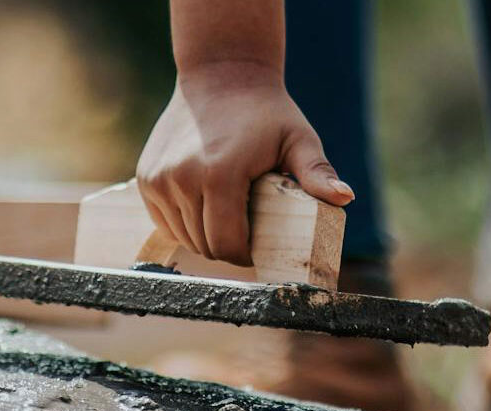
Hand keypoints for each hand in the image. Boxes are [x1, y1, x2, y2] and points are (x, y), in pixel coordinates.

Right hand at [136, 63, 351, 266]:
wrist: (220, 75)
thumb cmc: (266, 112)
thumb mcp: (298, 140)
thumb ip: (316, 173)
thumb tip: (344, 197)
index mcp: (220, 175)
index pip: (227, 244)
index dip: (245, 254)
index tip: (259, 247)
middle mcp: (181, 179)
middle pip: (205, 244)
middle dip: (227, 247)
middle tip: (246, 232)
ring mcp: (159, 180)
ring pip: (183, 237)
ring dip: (204, 236)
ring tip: (226, 217)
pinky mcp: (146, 179)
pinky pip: (165, 221)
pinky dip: (183, 223)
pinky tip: (203, 206)